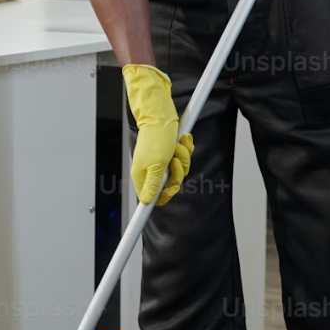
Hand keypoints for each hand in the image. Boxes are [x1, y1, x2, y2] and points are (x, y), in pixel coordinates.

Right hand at [122, 64, 193, 206]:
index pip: (151, 199)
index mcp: (143, 176)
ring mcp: (163, 162)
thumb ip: (153, 185)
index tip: (148, 214)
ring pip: (181, 171)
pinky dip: (186, 149)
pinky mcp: (172, 153)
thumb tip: (147, 203)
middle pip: (172, 185)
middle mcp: (152, 171)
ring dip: (183, 157)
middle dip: (178, 171)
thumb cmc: (156, 137)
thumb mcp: (156, 165)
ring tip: (176, 146)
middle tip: (173, 161)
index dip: (158, 202)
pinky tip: (182, 140)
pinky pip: (185, 159)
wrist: (161, 115)